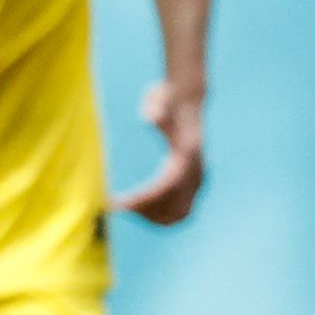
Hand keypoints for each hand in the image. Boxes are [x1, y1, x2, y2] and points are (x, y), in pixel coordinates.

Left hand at [112, 75, 207, 224]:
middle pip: (175, 206)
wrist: (187, 101)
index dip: (143, 199)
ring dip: (152, 217)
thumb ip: (156, 106)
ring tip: (125, 208)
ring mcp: (199, 179)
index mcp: (189, 154)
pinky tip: (138, 209)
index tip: (117, 204)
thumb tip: (151, 115)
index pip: (168, 186)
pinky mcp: (194, 185)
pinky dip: (161, 216)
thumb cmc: (167, 100)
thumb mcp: (160, 98)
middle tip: (114, 207)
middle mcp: (198, 170)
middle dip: (144, 211)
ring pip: (180, 214)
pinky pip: (182, 212)